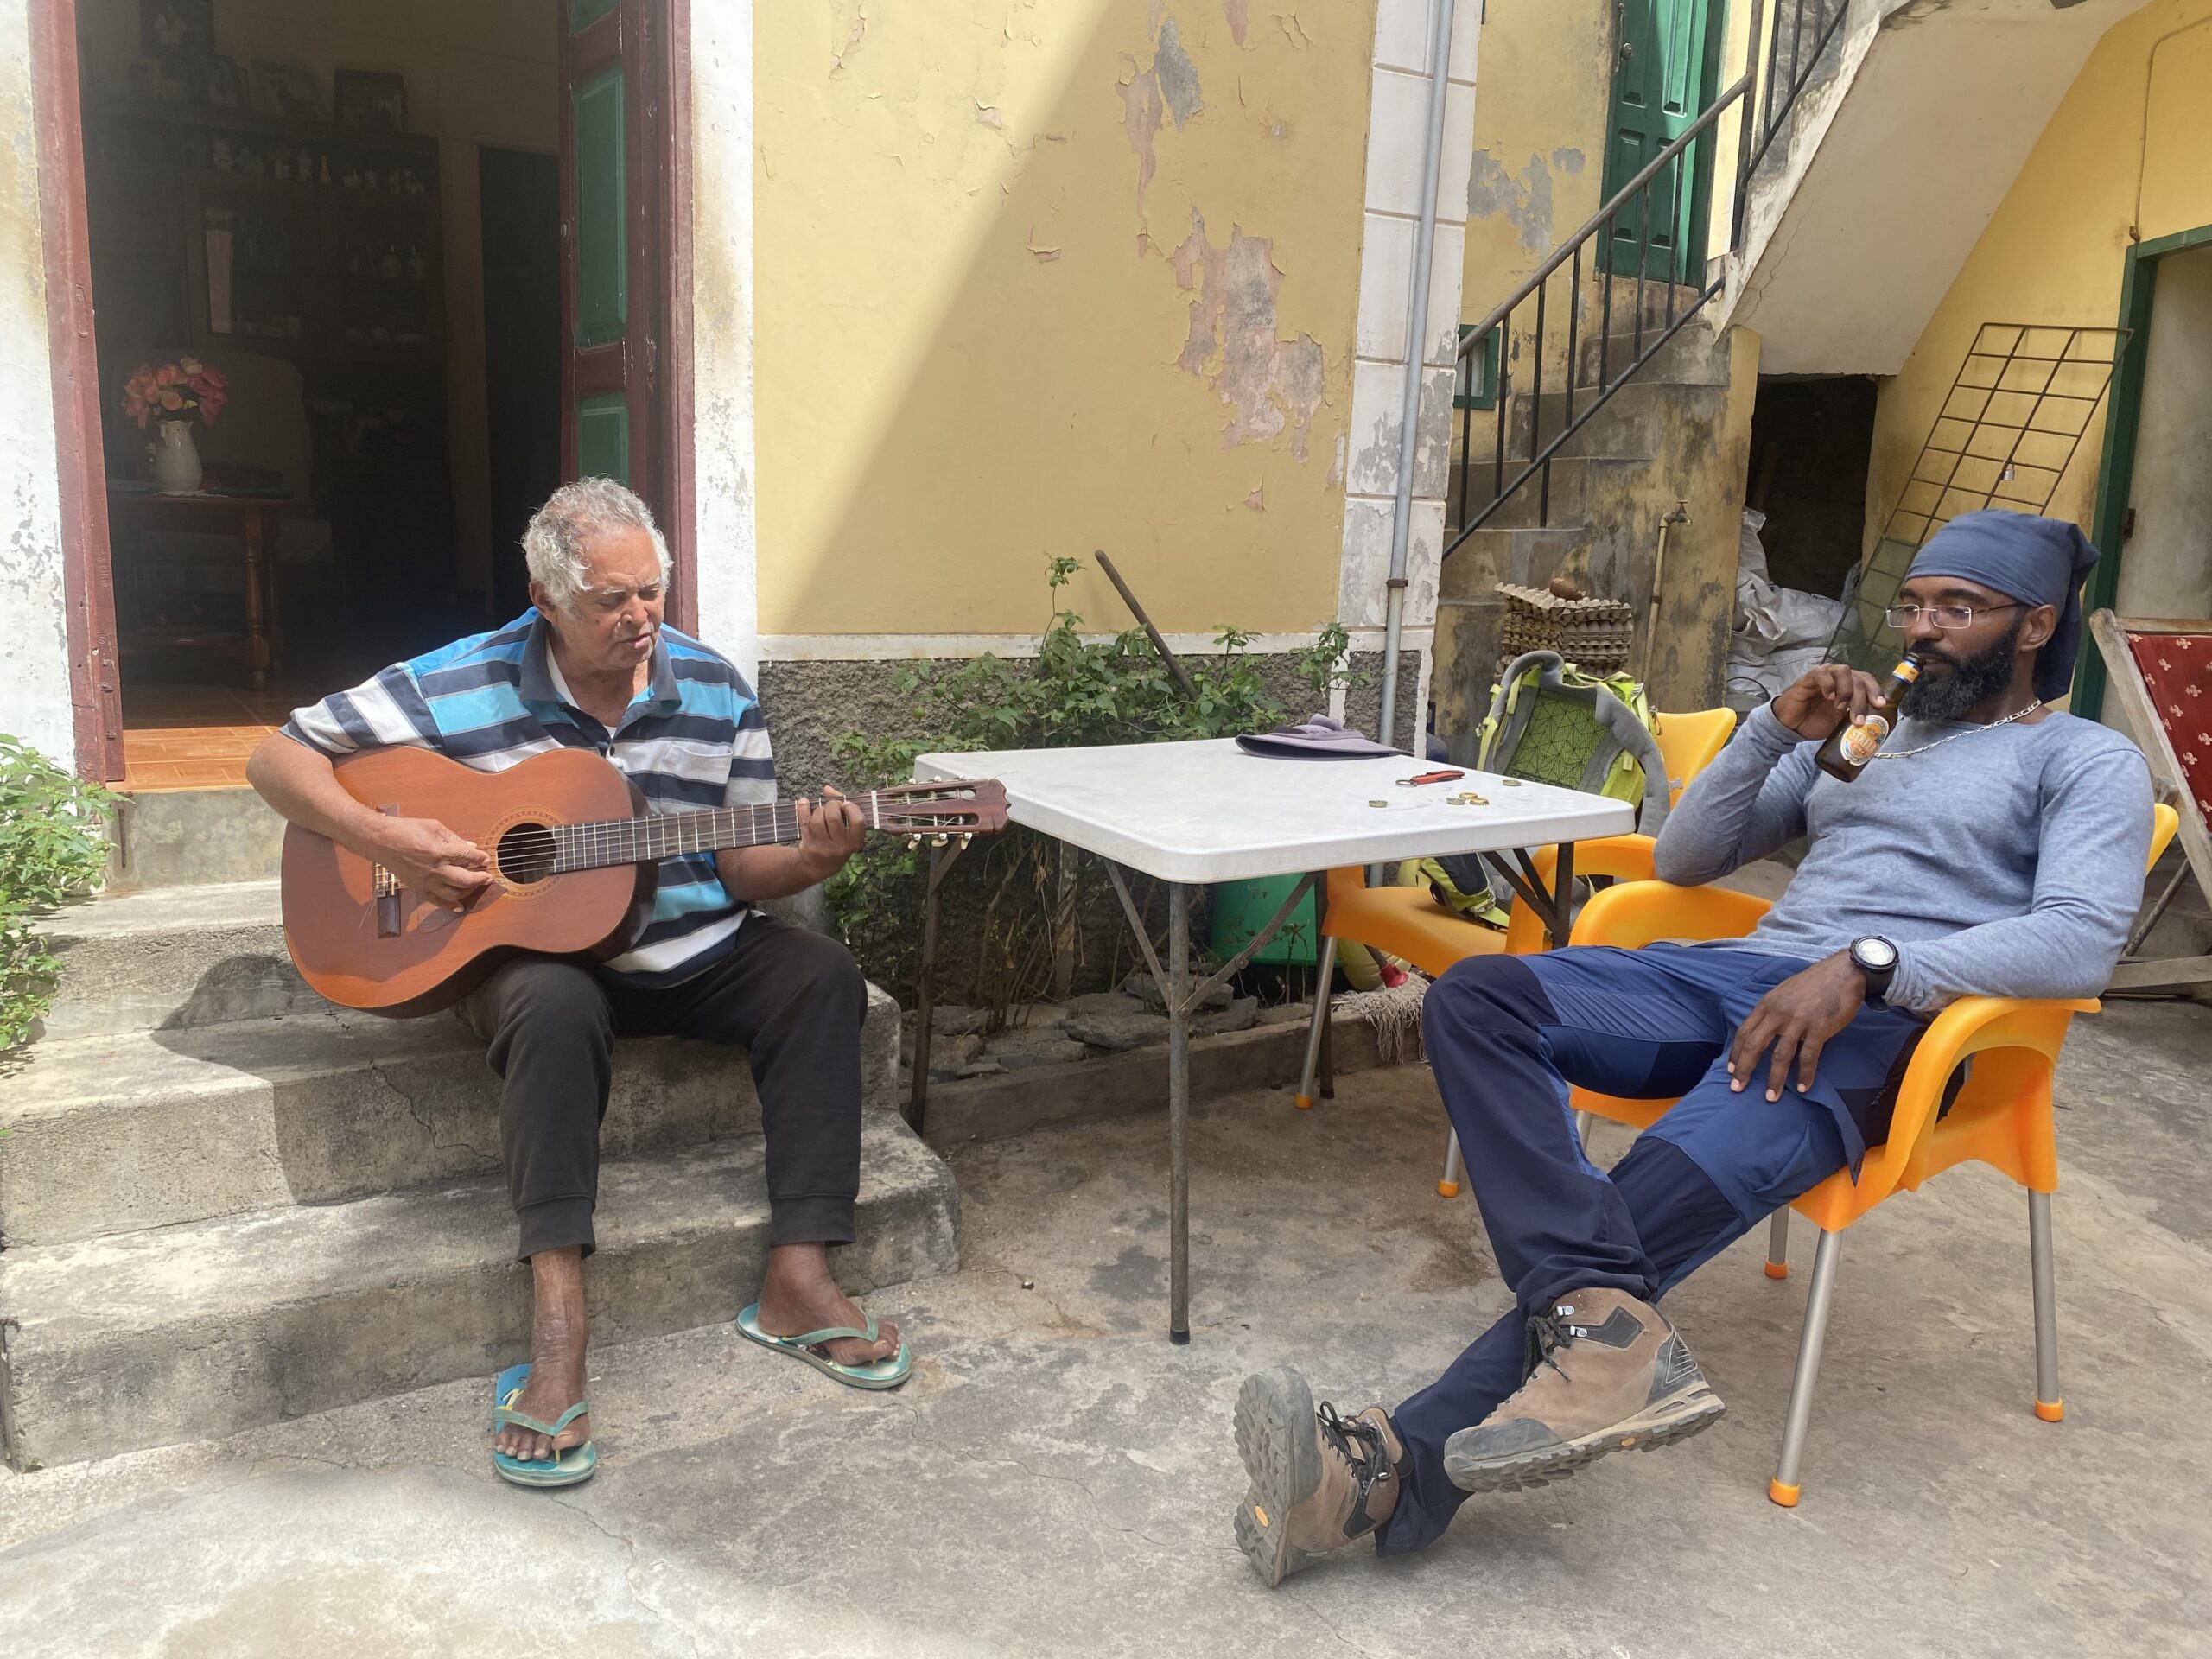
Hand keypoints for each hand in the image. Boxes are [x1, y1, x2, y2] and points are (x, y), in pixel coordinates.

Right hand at [366, 816, 494, 910]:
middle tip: (488, 876)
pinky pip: (437, 901)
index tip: (486, 858)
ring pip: (454, 893)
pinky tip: (460, 907)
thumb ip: (454, 838)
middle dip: (480, 878)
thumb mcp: (434, 827)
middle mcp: (436, 869)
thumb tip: (470, 847)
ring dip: (468, 891)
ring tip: (475, 885)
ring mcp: (427, 881)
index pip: (468, 857)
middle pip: (465, 879)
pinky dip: (450, 906)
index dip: (480, 858)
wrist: (381, 841)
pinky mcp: (419, 887)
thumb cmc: (406, 829)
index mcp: (441, 851)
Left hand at [793, 786, 866, 880]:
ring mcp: (824, 847)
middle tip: (831, 806)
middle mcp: (841, 847)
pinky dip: (802, 808)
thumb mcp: (847, 831)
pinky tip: (803, 802)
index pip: (858, 821)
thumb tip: (827, 788)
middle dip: (831, 805)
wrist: (820, 866)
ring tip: (821, 811)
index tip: (845, 804)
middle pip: (834, 817)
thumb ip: (842, 807)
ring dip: (818, 809)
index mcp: (855, 842)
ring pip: (818, 819)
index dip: (851, 808)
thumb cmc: (837, 841)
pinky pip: (804, 821)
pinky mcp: (809, 845)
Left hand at [1727, 951, 1867, 1101]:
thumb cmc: (1815, 983)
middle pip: (1755, 1045)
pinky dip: (1805, 1074)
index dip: (1736, 1052)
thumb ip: (1773, 1011)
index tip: (1730, 1069)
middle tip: (1737, 1088)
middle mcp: (1779, 1012)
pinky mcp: (1820, 1027)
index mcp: (1768, 1003)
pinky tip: (1804, 1087)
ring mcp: (1799, 1020)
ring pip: (1781, 1055)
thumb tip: (1764, 1031)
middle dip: (1744, 1069)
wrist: (1844, 971)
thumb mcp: (1784, 992)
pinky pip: (1809, 1056)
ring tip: (1771, 1097)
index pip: (1744, 1031)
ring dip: (1775, 1079)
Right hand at [1772, 664, 1888, 741]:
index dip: (1876, 690)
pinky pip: (1822, 673)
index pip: (1867, 680)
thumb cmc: (1816, 722)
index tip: (1880, 705)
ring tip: (1840, 707)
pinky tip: (1828, 696)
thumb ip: (1855, 717)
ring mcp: (1825, 676)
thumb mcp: (1841, 722)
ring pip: (1844, 671)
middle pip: (1858, 679)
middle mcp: (1839, 678)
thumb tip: (1875, 723)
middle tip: (1858, 719)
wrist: (1792, 726)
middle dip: (1861, 699)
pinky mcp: (1808, 678)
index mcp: (1849, 687)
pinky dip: (1829, 684)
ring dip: (1846, 690)